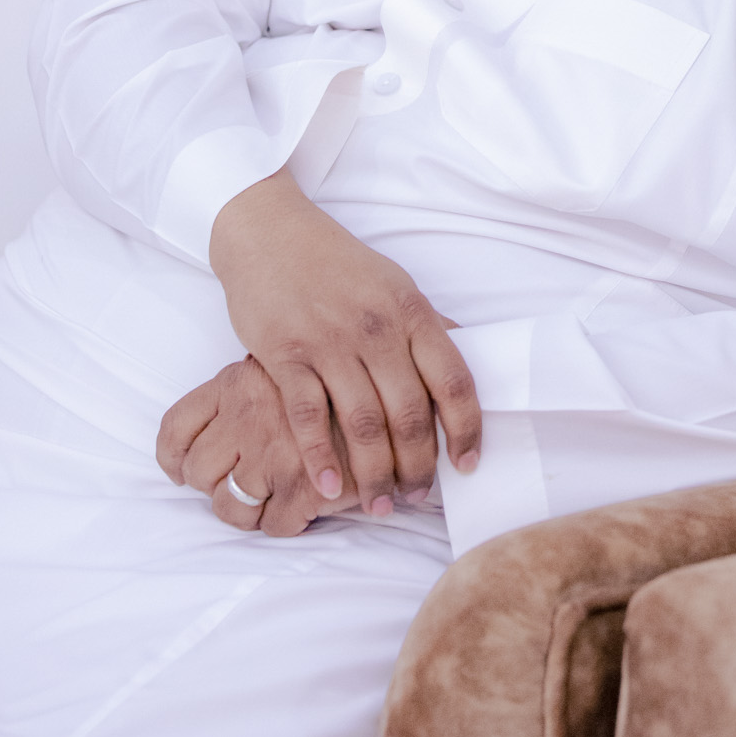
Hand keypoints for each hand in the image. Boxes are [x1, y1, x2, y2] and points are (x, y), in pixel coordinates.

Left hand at [156, 356, 358, 536]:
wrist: (396, 392)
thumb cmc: (342, 375)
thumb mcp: (287, 359)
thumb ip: (251, 386)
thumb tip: (216, 421)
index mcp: (237, 383)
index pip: (176, 428)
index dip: (173, 458)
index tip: (182, 471)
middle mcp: (246, 418)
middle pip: (198, 473)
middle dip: (214, 486)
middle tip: (241, 484)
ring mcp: (273, 456)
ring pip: (229, 507)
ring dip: (247, 511)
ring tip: (273, 498)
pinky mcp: (303, 490)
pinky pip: (271, 526)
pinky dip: (283, 522)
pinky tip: (302, 506)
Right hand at [208, 169, 481, 515]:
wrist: (268, 232)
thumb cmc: (335, 262)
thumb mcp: (393, 284)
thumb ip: (425, 327)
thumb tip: (467, 360)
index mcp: (410, 311)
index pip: (453, 381)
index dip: (466, 429)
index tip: (467, 464)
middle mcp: (375, 328)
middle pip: (408, 414)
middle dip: (416, 467)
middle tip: (414, 497)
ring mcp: (328, 341)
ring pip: (361, 424)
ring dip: (373, 474)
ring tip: (378, 504)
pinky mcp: (284, 353)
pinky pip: (308, 416)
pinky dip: (320, 457)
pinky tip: (329, 487)